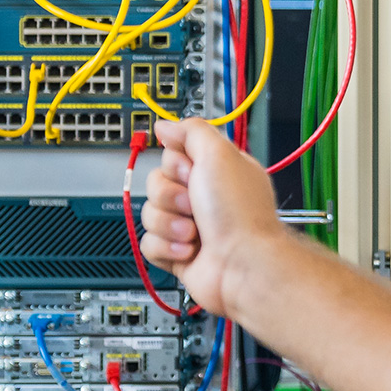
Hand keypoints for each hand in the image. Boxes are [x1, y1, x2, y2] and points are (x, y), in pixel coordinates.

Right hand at [139, 119, 285, 316]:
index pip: (172, 155)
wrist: (242, 265)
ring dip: (170, 223)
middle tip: (194, 204)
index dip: (177, 164)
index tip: (192, 172)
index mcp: (215, 171)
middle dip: (171, 196)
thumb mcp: (219, 154)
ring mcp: (189, 225)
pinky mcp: (177, 252)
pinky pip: (149, 243)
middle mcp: (202, 197)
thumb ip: (191, 132)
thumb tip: (166, 125)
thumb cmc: (239, 214)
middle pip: (156, 183)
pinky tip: (189, 250)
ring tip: (194, 232)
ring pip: (150, 213)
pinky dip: (167, 247)